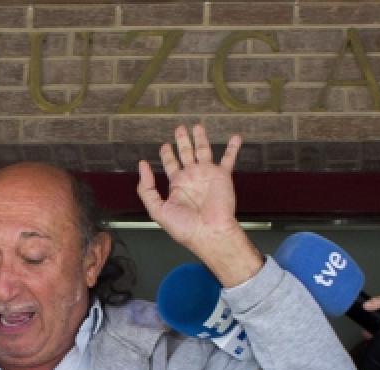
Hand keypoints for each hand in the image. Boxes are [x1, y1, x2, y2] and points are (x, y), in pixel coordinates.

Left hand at [137, 125, 261, 286]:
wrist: (209, 233)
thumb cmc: (184, 227)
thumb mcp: (157, 209)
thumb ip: (147, 189)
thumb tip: (142, 166)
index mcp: (177, 185)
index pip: (170, 164)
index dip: (167, 154)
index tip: (164, 146)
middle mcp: (192, 177)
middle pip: (185, 153)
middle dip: (182, 141)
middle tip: (179, 129)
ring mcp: (207, 175)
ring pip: (203, 150)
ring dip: (200, 138)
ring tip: (197, 126)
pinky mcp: (222, 175)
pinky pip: (229, 158)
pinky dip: (233, 147)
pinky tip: (236, 137)